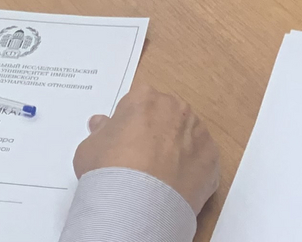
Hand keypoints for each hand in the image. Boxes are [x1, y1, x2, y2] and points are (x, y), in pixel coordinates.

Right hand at [73, 85, 219, 213]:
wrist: (137, 204)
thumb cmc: (109, 171)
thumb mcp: (89, 148)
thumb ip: (99, 131)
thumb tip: (101, 124)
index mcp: (145, 98)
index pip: (138, 104)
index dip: (130, 125)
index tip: (124, 144)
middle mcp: (176, 108)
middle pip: (166, 116)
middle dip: (157, 134)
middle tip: (142, 161)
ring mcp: (198, 132)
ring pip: (187, 137)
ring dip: (177, 150)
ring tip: (159, 177)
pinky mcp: (212, 158)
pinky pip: (201, 161)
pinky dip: (191, 171)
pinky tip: (174, 187)